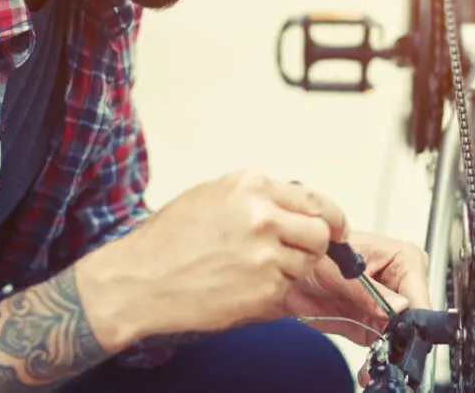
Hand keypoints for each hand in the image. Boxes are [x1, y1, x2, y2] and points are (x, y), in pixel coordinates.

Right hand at [99, 170, 348, 338]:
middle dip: (314, 244)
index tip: (336, 228)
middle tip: (298, 253)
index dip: (330, 218)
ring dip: (290, 268)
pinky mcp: (264, 287)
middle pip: (321, 231)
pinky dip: (272, 288)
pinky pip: (286, 287)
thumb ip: (255, 197)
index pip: (314, 199)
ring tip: (252, 269)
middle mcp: (262, 214)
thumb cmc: (167, 241)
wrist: (139, 280)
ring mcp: (265, 253)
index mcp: (250, 185)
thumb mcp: (211, 196)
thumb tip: (290, 206)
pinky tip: (241, 284)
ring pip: (306, 262)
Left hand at [284, 231, 430, 346]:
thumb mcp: (337, 270)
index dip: (413, 313)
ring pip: (403, 335)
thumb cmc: (315, 256)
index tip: (399, 327)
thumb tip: (399, 306)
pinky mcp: (375, 326)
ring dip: (390, 349)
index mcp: (402, 258)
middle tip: (382, 338)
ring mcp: (389, 307)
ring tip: (372, 350)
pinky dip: (377, 357)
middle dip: (402, 333)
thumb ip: (367, 290)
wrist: (290, 275)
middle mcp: (400, 283)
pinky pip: (385, 346)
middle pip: (416, 316)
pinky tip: (367, 364)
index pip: (419, 291)